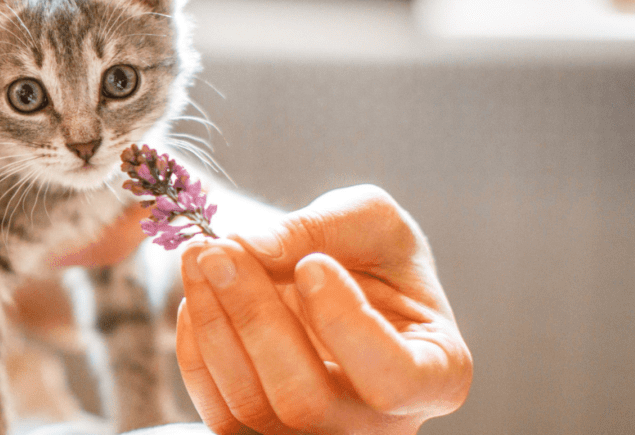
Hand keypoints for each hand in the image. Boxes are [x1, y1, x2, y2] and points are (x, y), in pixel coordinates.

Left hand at [175, 185, 470, 433]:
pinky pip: (221, 414)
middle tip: (219, 249)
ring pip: (254, 408)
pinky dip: (197, 352)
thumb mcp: (369, 219)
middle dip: (254, 316)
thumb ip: (318, 227)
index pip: (392, 379)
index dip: (345, 326)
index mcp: (437, 375)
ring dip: (215, 325)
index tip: (312, 264)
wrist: (342, 280)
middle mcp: (382, 426)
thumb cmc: (372, 253)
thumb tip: (249, 247)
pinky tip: (197, 297)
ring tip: (199, 258)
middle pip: (306, 399)